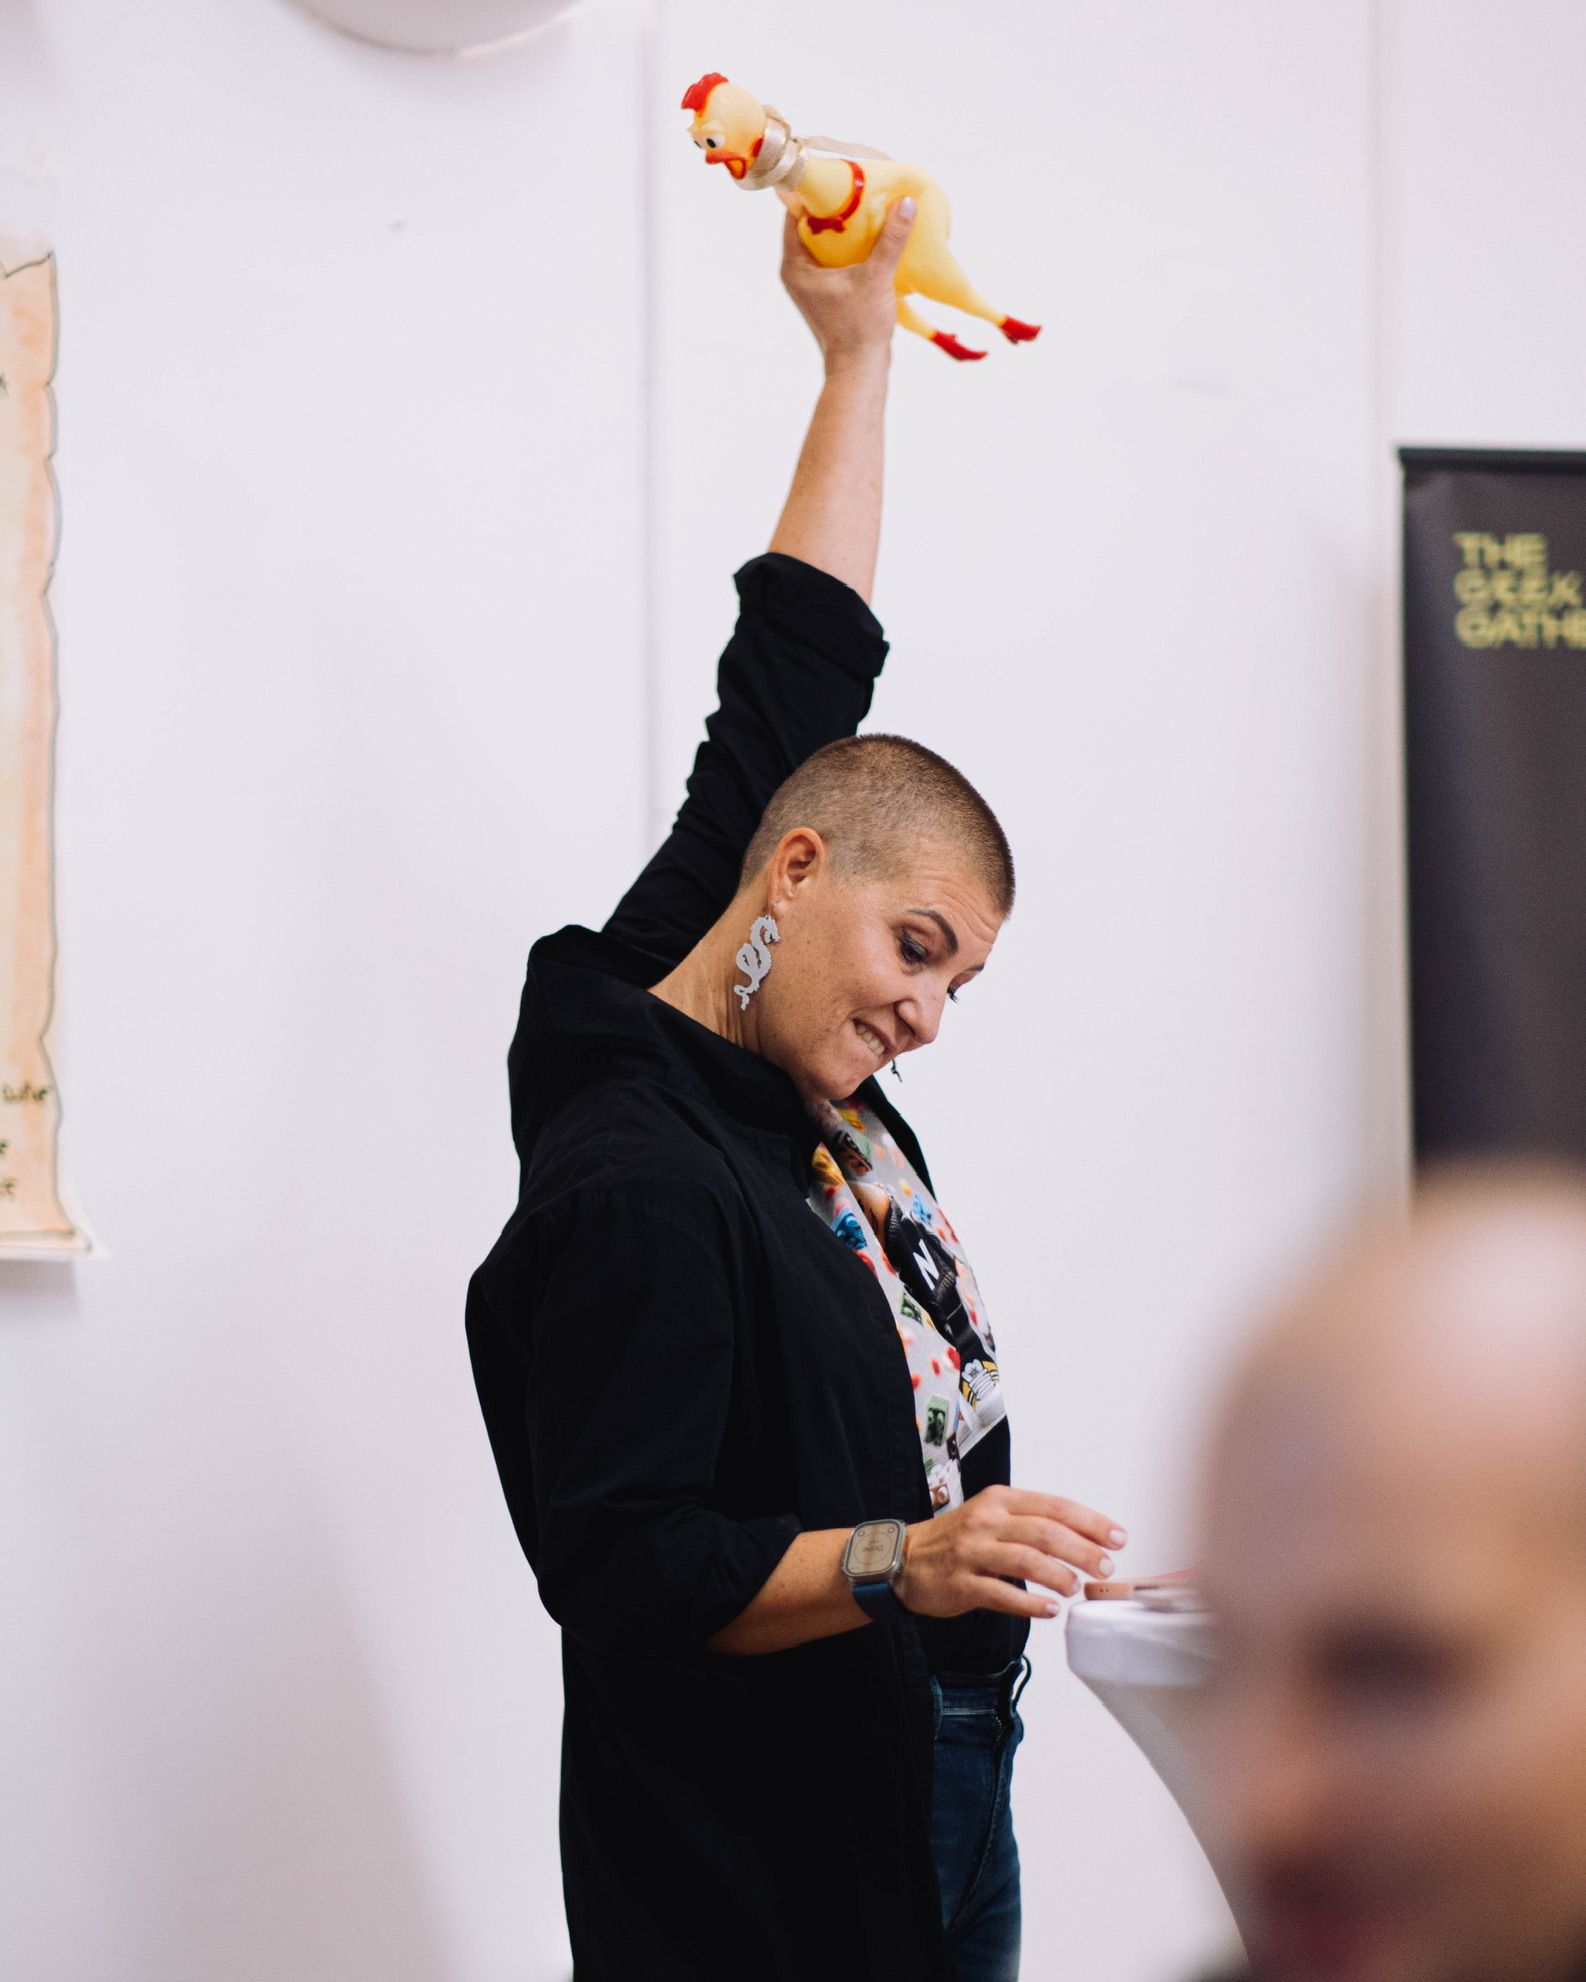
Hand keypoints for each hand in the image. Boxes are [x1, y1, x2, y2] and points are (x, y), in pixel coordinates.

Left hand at [779, 196, 915, 371]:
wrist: (859, 370)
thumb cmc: (859, 328)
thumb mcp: (876, 278)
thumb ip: (890, 240)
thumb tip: (906, 202)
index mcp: (795, 265)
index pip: (795, 213)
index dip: (814, 192)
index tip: (836, 174)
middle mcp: (796, 271)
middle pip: (810, 225)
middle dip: (833, 206)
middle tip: (856, 185)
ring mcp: (810, 283)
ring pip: (823, 242)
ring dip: (843, 225)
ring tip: (866, 204)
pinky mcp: (825, 293)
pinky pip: (833, 257)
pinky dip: (849, 245)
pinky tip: (871, 234)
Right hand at [895, 1486, 1126, 1621]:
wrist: (903, 1558)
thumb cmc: (956, 1539)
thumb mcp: (992, 1516)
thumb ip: (1030, 1523)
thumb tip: (1082, 1539)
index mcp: (1000, 1499)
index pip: (1054, 1506)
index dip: (1089, 1522)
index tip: (1117, 1537)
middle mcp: (987, 1521)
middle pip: (1044, 1532)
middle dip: (1082, 1550)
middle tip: (1104, 1567)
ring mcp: (972, 1552)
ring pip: (1025, 1560)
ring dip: (1059, 1576)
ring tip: (1076, 1588)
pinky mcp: (961, 1583)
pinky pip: (1001, 1594)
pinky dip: (1030, 1604)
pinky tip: (1049, 1610)